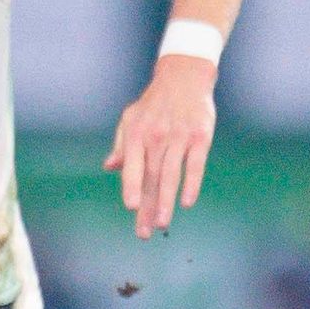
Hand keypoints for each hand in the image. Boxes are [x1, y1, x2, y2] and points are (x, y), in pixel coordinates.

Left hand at [104, 54, 218, 238]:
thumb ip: (121, 145)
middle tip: (144, 231)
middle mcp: (157, 136)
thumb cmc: (154, 103)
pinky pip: (195, 164)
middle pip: (151, 177)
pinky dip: (191, 184)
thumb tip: (109, 167)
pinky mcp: (200, 136)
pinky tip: (186, 202)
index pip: (133, 165)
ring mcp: (180, 136)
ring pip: (172, 174)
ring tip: (162, 223)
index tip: (131, 207)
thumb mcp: (131, 119)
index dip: (132, 186)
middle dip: (147, 206)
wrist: (184, 77)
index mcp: (137, 133)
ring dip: (166, 200)